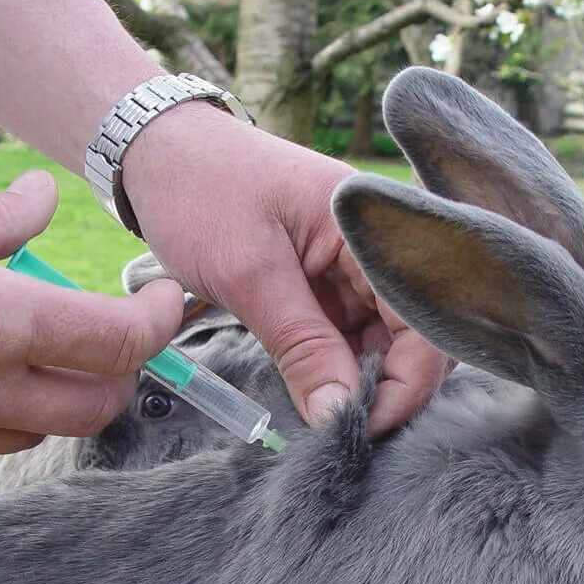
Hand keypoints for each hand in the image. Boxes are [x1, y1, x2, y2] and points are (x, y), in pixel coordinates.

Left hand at [121, 105, 452, 434]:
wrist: (156, 153)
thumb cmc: (200, 192)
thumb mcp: (249, 275)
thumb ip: (302, 346)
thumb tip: (340, 414)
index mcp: (377, 225)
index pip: (427, 317)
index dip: (408, 381)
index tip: (365, 427)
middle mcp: (382, 244)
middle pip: (420, 334)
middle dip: (392, 388)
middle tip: (346, 431)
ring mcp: (359, 266)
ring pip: (389, 342)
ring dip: (366, 383)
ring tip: (330, 420)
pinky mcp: (334, 283)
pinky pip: (356, 336)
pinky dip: (342, 369)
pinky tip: (320, 395)